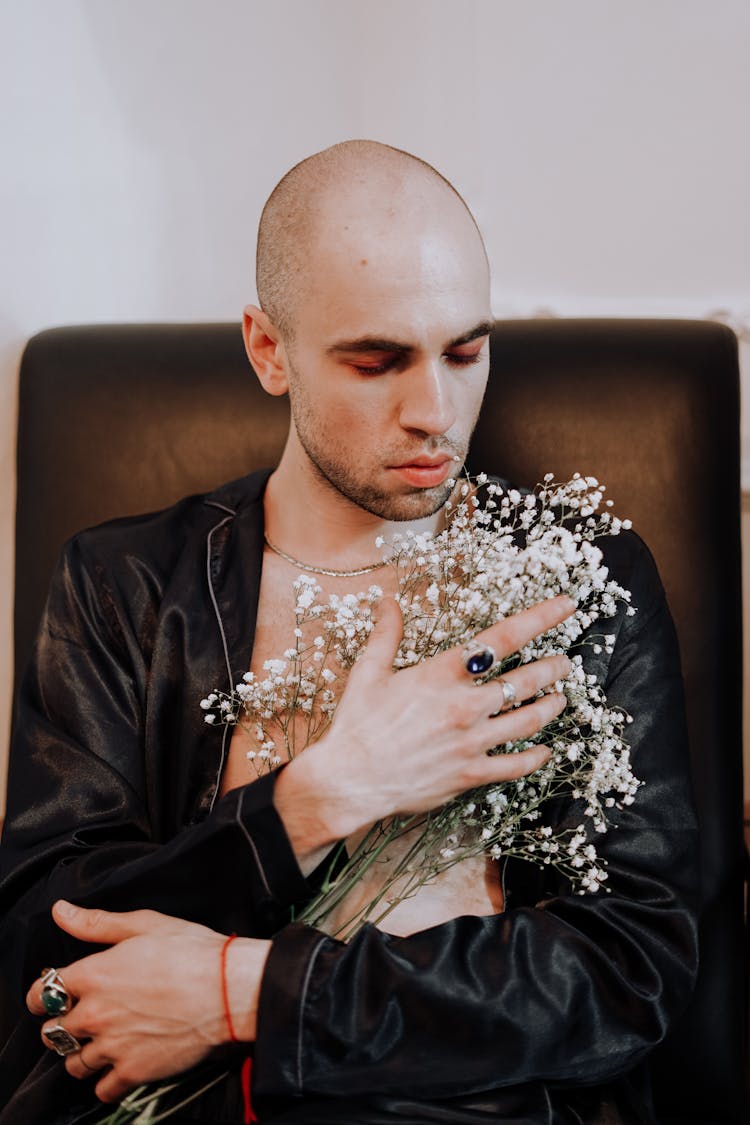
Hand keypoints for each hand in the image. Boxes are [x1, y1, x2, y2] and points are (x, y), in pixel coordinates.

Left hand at [27, 900, 269, 1102]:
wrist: (227, 989)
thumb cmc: (191, 951)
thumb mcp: (143, 923)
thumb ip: (96, 922)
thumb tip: (61, 911)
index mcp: (93, 975)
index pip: (43, 993)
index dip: (44, 994)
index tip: (52, 995)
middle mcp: (95, 1014)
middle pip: (52, 1032)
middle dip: (61, 1025)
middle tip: (78, 1019)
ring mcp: (112, 1045)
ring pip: (72, 1064)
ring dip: (79, 1055)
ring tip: (96, 1044)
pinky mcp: (133, 1070)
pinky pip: (102, 1089)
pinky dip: (104, 1082)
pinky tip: (115, 1068)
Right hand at [275, 594, 573, 855]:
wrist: (350, 780)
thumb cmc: (357, 724)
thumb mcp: (368, 671)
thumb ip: (386, 634)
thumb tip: (389, 601)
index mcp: (442, 674)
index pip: (503, 638)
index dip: (540, 618)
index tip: (566, 606)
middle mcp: (464, 705)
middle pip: (527, 680)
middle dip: (553, 668)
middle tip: (565, 662)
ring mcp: (471, 742)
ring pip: (529, 720)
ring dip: (551, 706)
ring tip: (561, 697)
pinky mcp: (470, 774)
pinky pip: (515, 765)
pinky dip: (536, 756)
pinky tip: (545, 750)